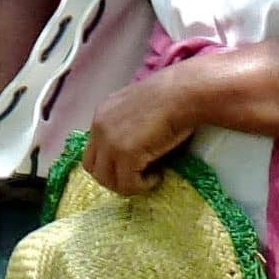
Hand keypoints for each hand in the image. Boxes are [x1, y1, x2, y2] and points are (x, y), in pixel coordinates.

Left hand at [83, 69, 199, 195]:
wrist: (185, 92)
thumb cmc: (174, 96)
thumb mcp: (140, 107)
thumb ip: (128, 125)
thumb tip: (134, 149)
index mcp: (102, 114)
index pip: (93, 149)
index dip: (111, 163)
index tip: (133, 164)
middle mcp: (99, 127)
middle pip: (92, 168)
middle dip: (114, 178)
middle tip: (139, 176)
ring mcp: (109, 141)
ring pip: (107, 180)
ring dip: (128, 184)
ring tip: (151, 176)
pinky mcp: (125, 154)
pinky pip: (127, 184)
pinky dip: (143, 186)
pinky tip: (158, 176)